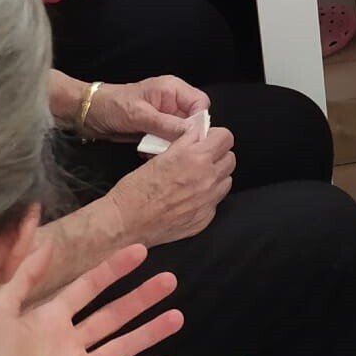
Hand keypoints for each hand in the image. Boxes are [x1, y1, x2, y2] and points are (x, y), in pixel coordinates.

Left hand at [0, 241, 180, 355]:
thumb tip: (48, 243)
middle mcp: (70, 341)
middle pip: (113, 314)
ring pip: (122, 346)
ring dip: (150, 332)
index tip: (141, 250)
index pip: (89, 287)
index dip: (113, 269)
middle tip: (171, 279)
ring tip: (177, 316)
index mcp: (50, 318)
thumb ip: (23, 277)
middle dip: (142, 297)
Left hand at [84, 77, 210, 143]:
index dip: (198, 122)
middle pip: (192, 120)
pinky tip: (149, 155)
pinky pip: (167, 139)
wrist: (89, 113)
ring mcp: (164, 115)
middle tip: (172, 151)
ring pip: (180, 133)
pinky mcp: (155, 128)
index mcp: (173, 89)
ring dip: (171, 145)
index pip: (200, 104)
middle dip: (184, 137)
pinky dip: (160, 149)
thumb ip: (166, 124)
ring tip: (157, 155)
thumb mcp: (139, 115)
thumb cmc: (113, 106)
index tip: (189, 140)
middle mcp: (172, 101)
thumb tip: (192, 134)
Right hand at [106, 125, 236, 247]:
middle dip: (217, 156)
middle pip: (230, 159)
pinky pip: (214, 202)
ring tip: (195, 179)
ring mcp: (208, 202)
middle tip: (201, 159)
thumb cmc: (137, 188)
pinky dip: (206, 198)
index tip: (207, 141)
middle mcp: (207, 179)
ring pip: (226, 181)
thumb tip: (198, 133)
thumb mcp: (162, 155)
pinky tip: (188, 199)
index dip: (216, 137)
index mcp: (196, 158)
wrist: (125, 223)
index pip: (226, 138)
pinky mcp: (204, 219)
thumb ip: (186, 142)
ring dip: (215, 177)